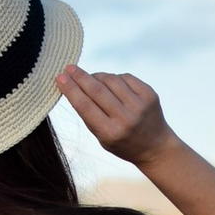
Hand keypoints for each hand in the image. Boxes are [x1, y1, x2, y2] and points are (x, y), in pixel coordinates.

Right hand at [55, 65, 177, 165]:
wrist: (155, 147)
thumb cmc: (122, 142)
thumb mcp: (101, 137)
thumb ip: (89, 114)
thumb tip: (74, 85)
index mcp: (110, 133)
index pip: (85, 106)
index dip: (70, 90)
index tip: (59, 78)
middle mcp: (125, 119)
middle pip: (97, 91)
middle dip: (80, 77)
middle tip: (68, 68)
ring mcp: (139, 106)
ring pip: (111, 80)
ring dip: (97, 76)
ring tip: (90, 78)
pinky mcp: (150, 95)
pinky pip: (125, 78)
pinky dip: (114, 78)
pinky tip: (110, 82)